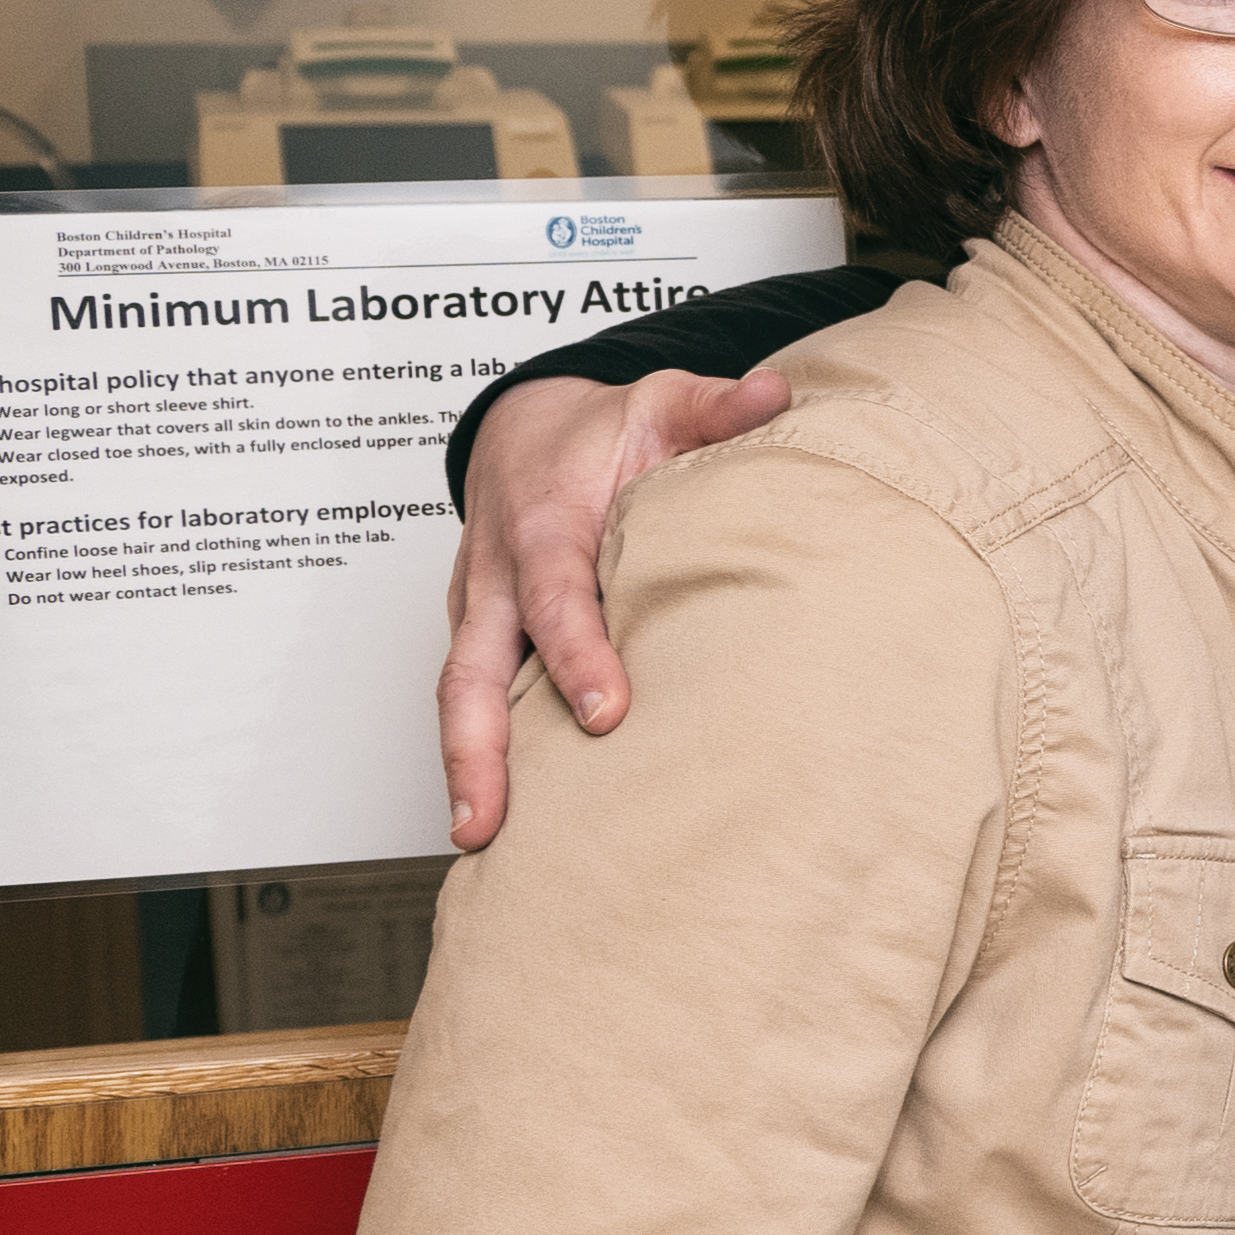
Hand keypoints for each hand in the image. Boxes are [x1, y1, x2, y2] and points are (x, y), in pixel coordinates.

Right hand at [438, 366, 788, 848]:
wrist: (522, 424)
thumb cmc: (600, 426)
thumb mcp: (661, 402)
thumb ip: (717, 406)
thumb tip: (777, 396)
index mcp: (545, 525)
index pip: (556, 598)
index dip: (575, 656)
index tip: (608, 713)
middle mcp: (497, 575)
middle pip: (470, 669)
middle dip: (477, 746)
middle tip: (491, 819)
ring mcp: (478, 609)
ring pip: (457, 692)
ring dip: (464, 766)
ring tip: (478, 839)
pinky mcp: (477, 631)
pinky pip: (467, 693)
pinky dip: (474, 750)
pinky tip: (501, 814)